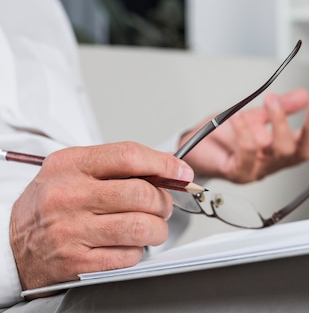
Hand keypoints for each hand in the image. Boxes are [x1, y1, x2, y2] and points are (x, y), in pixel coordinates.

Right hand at [10, 142, 194, 293]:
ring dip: (158, 229)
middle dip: (164, 202)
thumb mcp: (74, 170)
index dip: (164, 164)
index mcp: (70, 165)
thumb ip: (117, 166)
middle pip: (141, 194)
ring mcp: (71, 230)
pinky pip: (128, 256)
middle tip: (163, 206)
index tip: (182, 173)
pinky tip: (128, 245)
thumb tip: (168, 171)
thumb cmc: (51, 204)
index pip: (129, 156)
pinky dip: (138, 251)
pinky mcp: (76, 262)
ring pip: (140, 227)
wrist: (11, 244)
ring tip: (152, 227)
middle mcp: (69, 196)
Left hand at [179, 89, 308, 182]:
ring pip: (281, 153)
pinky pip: (248, 155)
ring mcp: (257, 169)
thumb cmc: (222, 136)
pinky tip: (242, 118)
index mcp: (280, 150)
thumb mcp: (256, 114)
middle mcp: (272, 162)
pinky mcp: (237, 172)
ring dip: (281, 124)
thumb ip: (281, 106)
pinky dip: (246, 134)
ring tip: (273, 102)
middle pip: (303, 152)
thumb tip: (304, 95)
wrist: (192, 147)